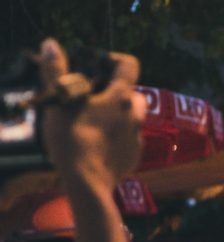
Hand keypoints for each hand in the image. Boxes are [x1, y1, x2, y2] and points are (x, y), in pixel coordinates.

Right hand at [37, 39, 146, 190]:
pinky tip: (99, 143)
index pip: (129, 66)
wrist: (87, 181)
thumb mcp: (59, 100)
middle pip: (134, 94)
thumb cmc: (72, 137)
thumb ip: (56, 71)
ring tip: (94, 122)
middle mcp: (136, 116)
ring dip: (118, 115)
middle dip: (117, 92)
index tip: (96, 65)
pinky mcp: (135, 156)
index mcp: (121, 97)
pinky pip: (129, 140)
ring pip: (133, 118)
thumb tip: (51, 45)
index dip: (114, 60)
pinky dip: (118, 137)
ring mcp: (138, 137)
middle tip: (93, 99)